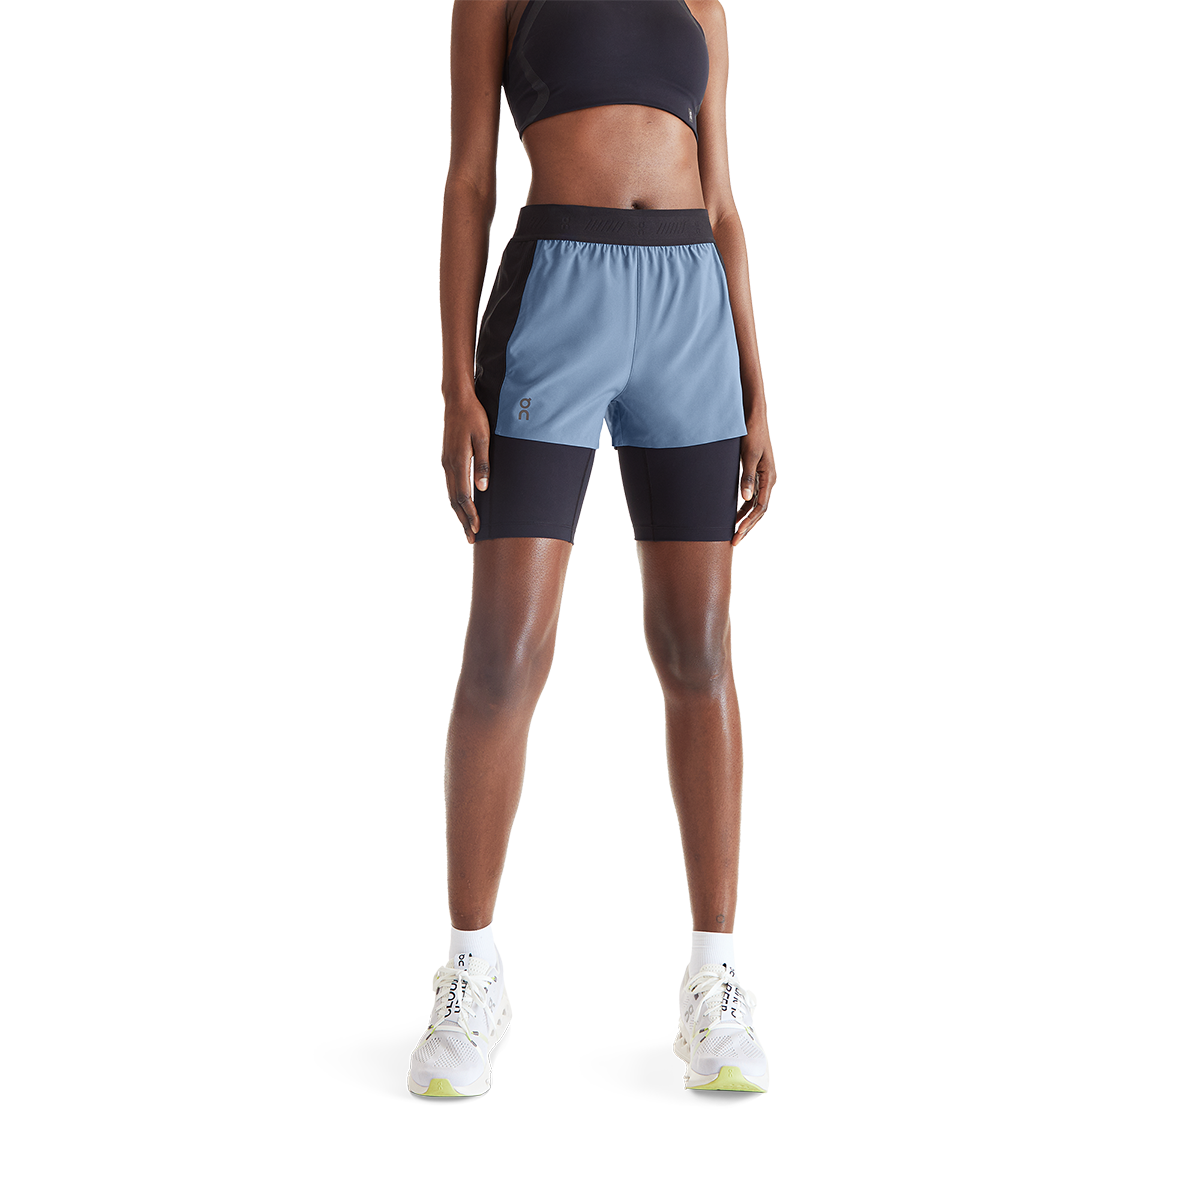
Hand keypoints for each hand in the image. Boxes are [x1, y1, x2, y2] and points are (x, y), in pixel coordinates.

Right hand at [441, 390, 490, 542]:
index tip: (478, 530)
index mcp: (458, 461)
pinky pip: (451, 485)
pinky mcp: (448, 459)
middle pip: (455, 500)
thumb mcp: (484, 438)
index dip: (471, 514)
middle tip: (472, 539)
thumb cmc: (474, 417)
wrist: (457, 399)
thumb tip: (483, 488)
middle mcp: (449, 465)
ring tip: (466, 528)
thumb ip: (484, 463)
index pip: (464, 496)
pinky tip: (460, 506)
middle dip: (464, 520)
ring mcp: (446, 462)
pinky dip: (455, 499)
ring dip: (459, 512)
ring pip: (451, 494)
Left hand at [732, 417, 776, 545]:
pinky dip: (743, 507)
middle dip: (746, 526)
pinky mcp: (755, 473)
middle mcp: (768, 479)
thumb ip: (746, 477)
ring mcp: (762, 477)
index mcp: (769, 477)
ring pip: (754, 504)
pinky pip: (751, 496)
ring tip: (732, 531)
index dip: (748, 523)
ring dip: (744, 518)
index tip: (736, 534)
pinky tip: (734, 514)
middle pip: (758, 510)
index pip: (759, 508)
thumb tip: (745, 499)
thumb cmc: (752, 433)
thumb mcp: (748, 455)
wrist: (753, 416)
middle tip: (733, 541)